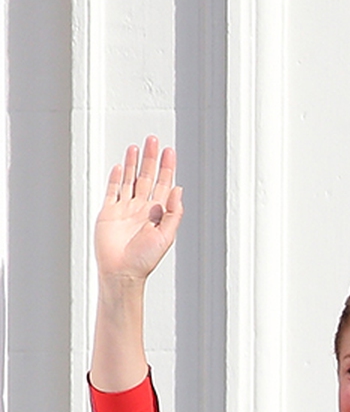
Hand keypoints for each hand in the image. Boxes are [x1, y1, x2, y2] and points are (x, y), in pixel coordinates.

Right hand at [95, 136, 183, 283]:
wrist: (121, 272)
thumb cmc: (145, 259)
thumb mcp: (166, 236)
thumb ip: (173, 213)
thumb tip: (179, 189)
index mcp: (158, 213)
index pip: (164, 184)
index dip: (167, 167)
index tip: (169, 151)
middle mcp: (142, 208)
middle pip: (147, 177)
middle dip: (150, 158)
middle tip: (153, 140)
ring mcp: (124, 209)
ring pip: (129, 180)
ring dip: (133, 163)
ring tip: (136, 146)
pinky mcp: (108, 213)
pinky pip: (113, 191)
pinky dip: (116, 178)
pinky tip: (120, 166)